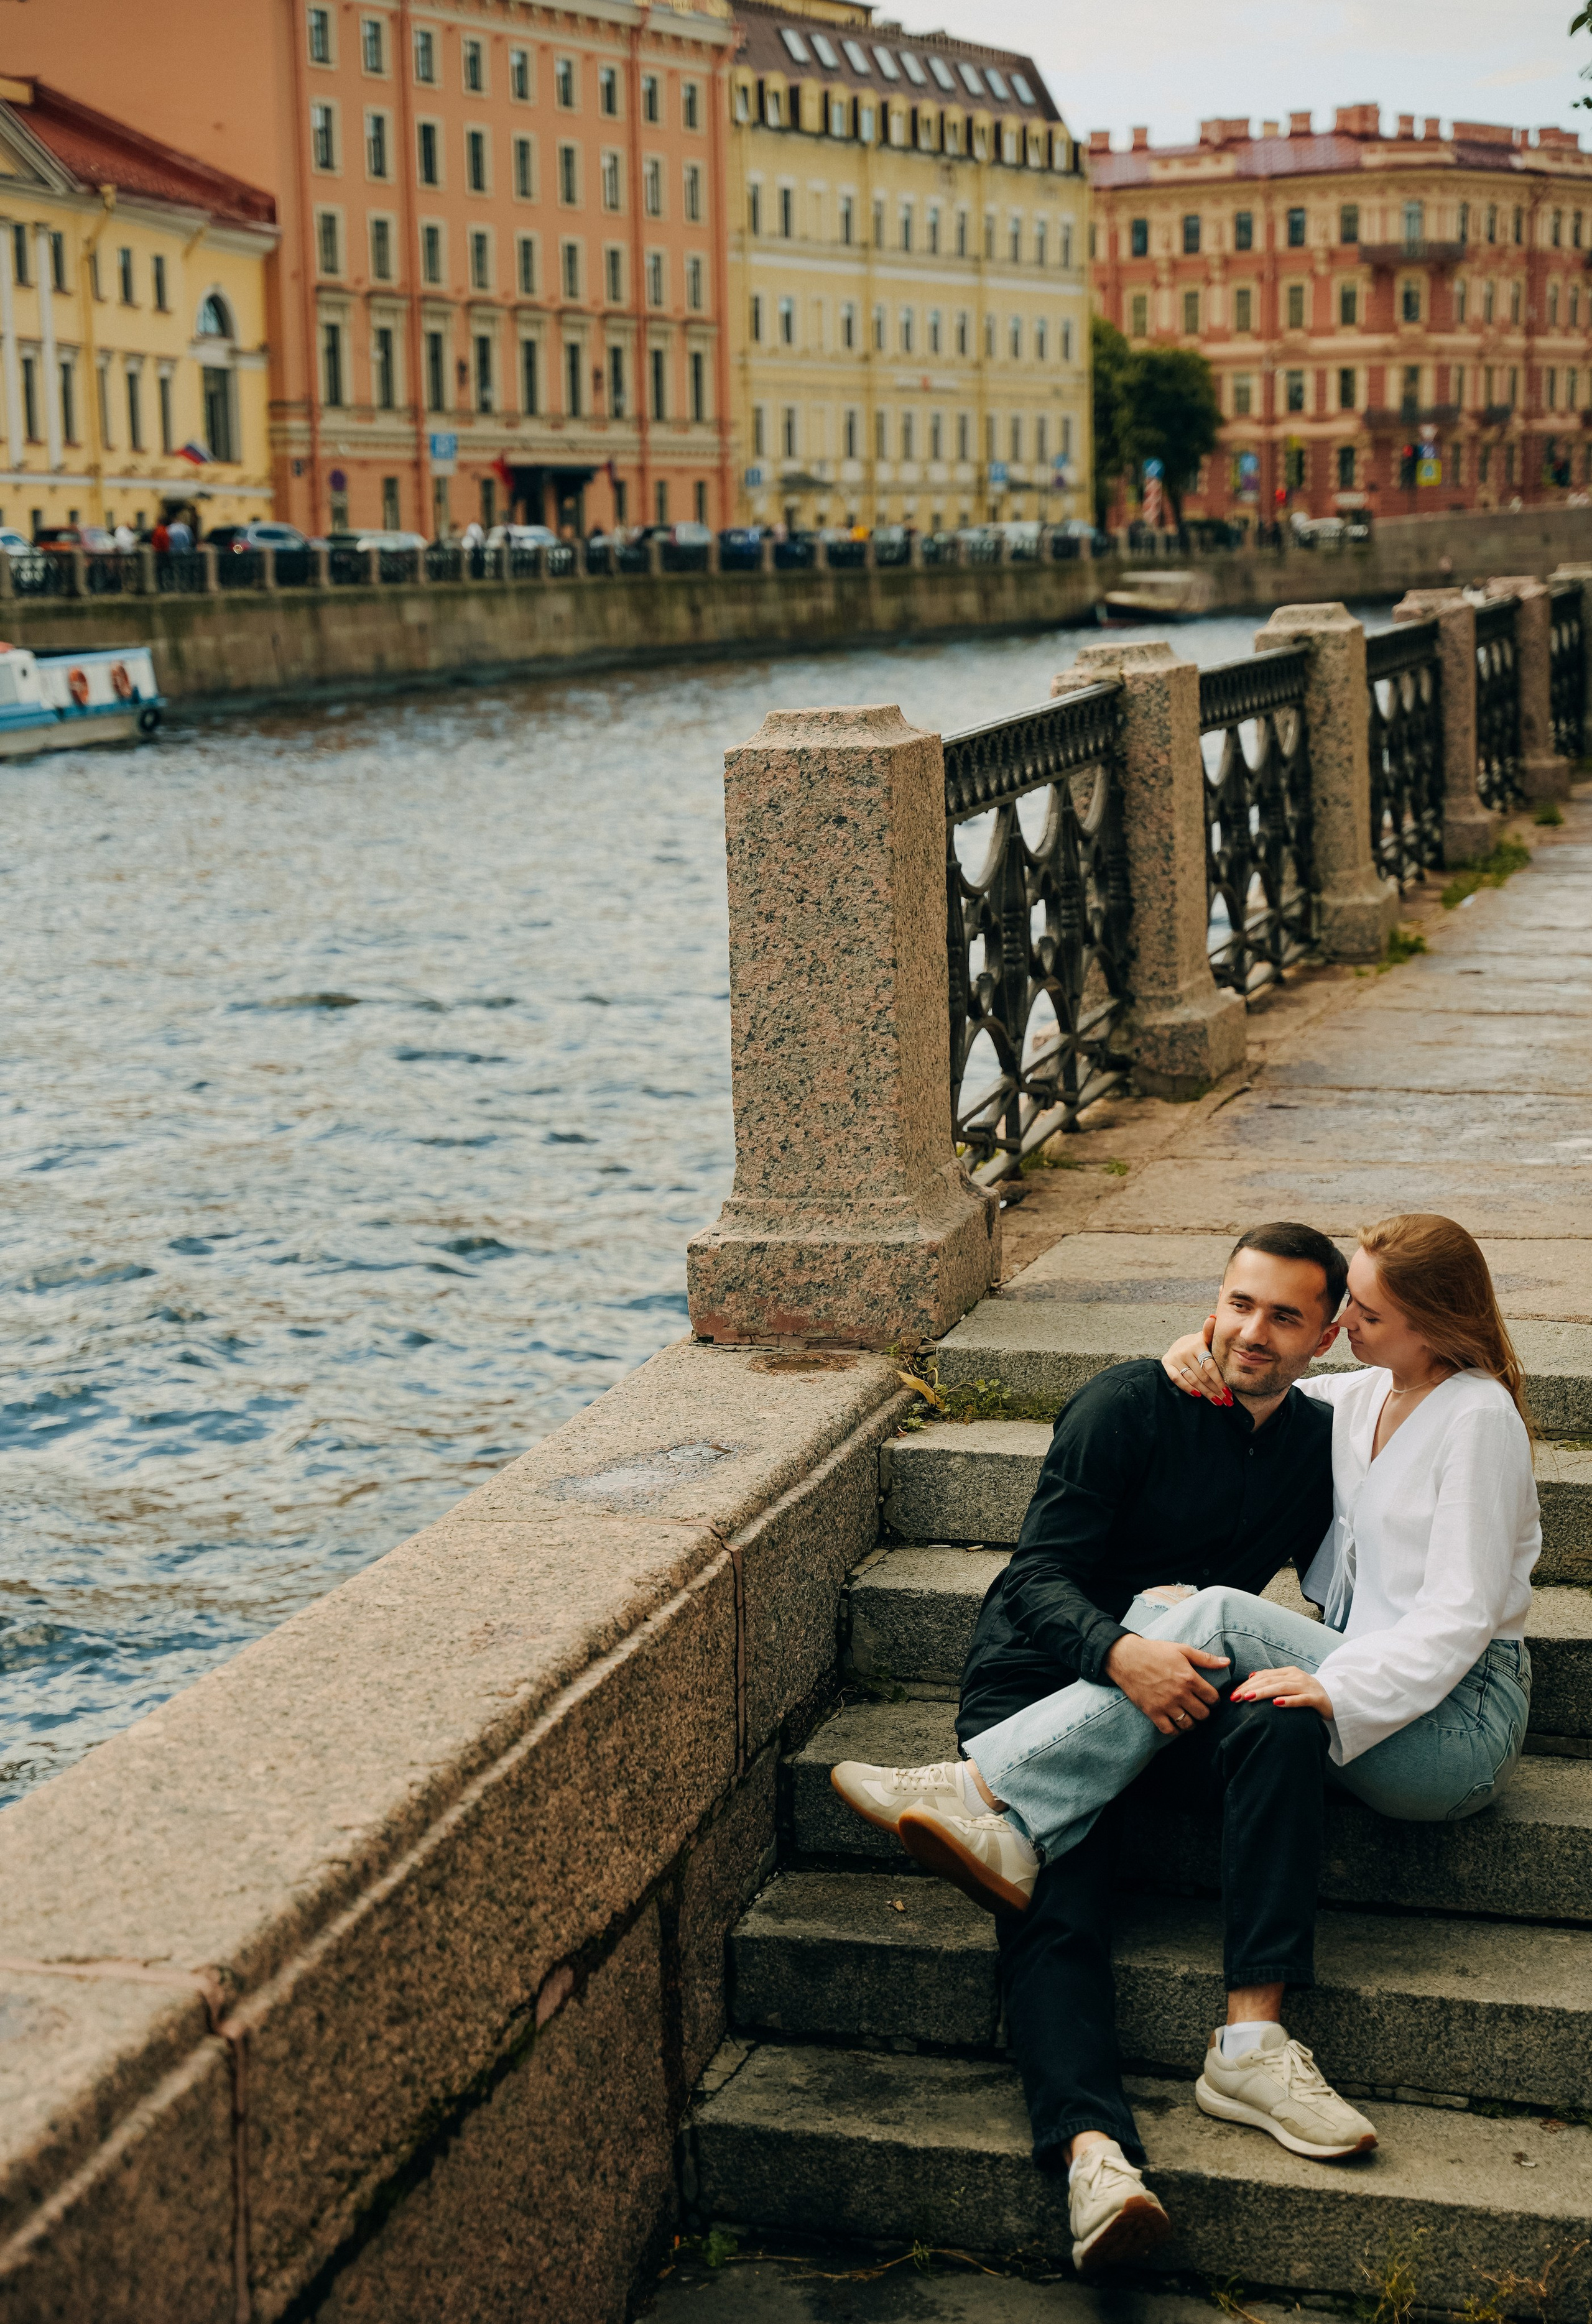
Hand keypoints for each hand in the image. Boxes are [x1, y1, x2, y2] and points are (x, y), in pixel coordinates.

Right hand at [1104, 1634, 1228, 1734]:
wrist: (1126, 1657)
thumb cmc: (1155, 1651)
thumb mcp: (1182, 1649)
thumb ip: (1205, 1658)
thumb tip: (1227, 1662)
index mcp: (1189, 1678)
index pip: (1213, 1698)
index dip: (1214, 1699)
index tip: (1209, 1698)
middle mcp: (1179, 1694)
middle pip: (1203, 1714)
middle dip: (1204, 1711)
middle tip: (1199, 1706)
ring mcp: (1166, 1705)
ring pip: (1188, 1725)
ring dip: (1191, 1722)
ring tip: (1188, 1715)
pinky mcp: (1153, 1712)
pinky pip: (1170, 1730)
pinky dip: (1175, 1730)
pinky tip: (1175, 1722)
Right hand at [1161, 1317, 1230, 1406]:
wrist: (1181, 1344)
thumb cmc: (1200, 1345)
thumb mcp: (1207, 1338)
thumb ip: (1211, 1332)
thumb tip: (1213, 1317)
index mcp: (1197, 1344)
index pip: (1210, 1366)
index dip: (1220, 1381)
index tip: (1229, 1393)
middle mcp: (1184, 1350)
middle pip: (1202, 1376)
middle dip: (1216, 1390)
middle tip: (1226, 1401)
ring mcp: (1175, 1358)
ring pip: (1192, 1380)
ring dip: (1206, 1393)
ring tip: (1217, 1401)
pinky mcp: (1167, 1365)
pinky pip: (1177, 1379)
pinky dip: (1188, 1388)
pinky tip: (1198, 1396)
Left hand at [1232, 1666, 1333, 1722]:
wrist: (1336, 1698)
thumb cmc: (1308, 1693)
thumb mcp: (1290, 1684)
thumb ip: (1273, 1680)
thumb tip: (1252, 1677)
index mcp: (1288, 1672)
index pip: (1264, 1676)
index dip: (1247, 1684)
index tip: (1233, 1694)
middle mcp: (1296, 1676)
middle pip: (1270, 1681)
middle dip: (1251, 1688)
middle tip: (1235, 1698)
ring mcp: (1307, 1686)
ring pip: (1282, 1688)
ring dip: (1264, 1693)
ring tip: (1249, 1698)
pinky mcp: (1317, 1699)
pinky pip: (1301, 1699)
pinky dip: (1288, 1701)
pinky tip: (1276, 1704)